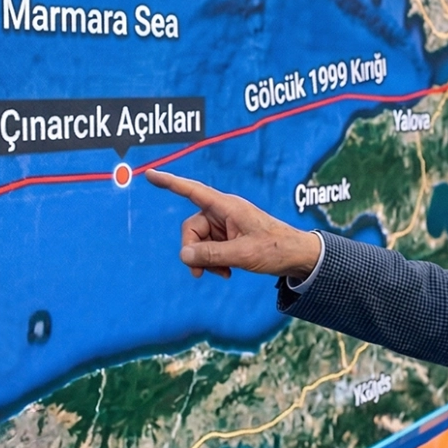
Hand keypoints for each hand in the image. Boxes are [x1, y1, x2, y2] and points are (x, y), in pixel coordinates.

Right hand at [145, 169, 322, 279]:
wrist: (297, 256)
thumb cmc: (275, 249)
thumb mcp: (242, 255)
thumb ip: (211, 255)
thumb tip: (184, 255)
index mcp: (227, 206)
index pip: (192, 191)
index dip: (169, 182)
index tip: (150, 174)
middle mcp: (223, 212)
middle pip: (191, 227)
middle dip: (194, 251)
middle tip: (201, 273)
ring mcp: (225, 224)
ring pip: (199, 241)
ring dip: (206, 260)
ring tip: (224, 273)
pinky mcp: (228, 236)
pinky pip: (209, 248)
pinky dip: (213, 261)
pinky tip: (227, 273)